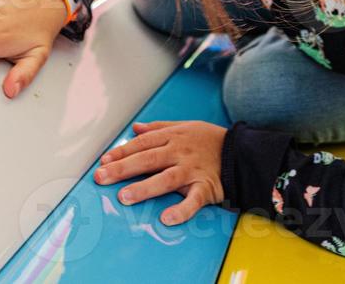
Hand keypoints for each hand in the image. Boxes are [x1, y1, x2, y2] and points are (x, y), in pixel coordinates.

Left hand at [95, 120, 226, 224]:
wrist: (243, 152)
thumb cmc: (210, 141)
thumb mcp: (185, 127)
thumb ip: (159, 128)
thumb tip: (135, 128)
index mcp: (174, 137)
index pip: (143, 143)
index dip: (122, 151)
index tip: (104, 160)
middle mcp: (181, 152)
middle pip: (149, 159)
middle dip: (123, 168)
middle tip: (102, 178)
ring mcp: (193, 170)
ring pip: (167, 178)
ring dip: (145, 188)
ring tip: (124, 197)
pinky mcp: (206, 187)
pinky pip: (194, 200)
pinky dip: (181, 210)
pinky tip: (167, 218)